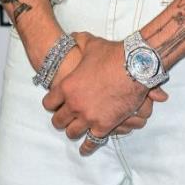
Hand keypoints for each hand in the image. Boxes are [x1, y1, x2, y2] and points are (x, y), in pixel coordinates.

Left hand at [42, 32, 168, 155]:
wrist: (134, 66)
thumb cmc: (112, 54)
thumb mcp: (91, 44)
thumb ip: (79, 41)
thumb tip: (73, 36)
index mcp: (68, 86)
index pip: (50, 102)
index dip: (51, 103)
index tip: (54, 104)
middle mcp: (74, 104)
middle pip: (58, 121)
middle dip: (60, 119)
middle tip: (63, 118)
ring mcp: (89, 117)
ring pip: (72, 132)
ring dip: (73, 130)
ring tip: (74, 130)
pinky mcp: (104, 125)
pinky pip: (91, 142)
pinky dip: (87, 146)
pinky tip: (84, 148)